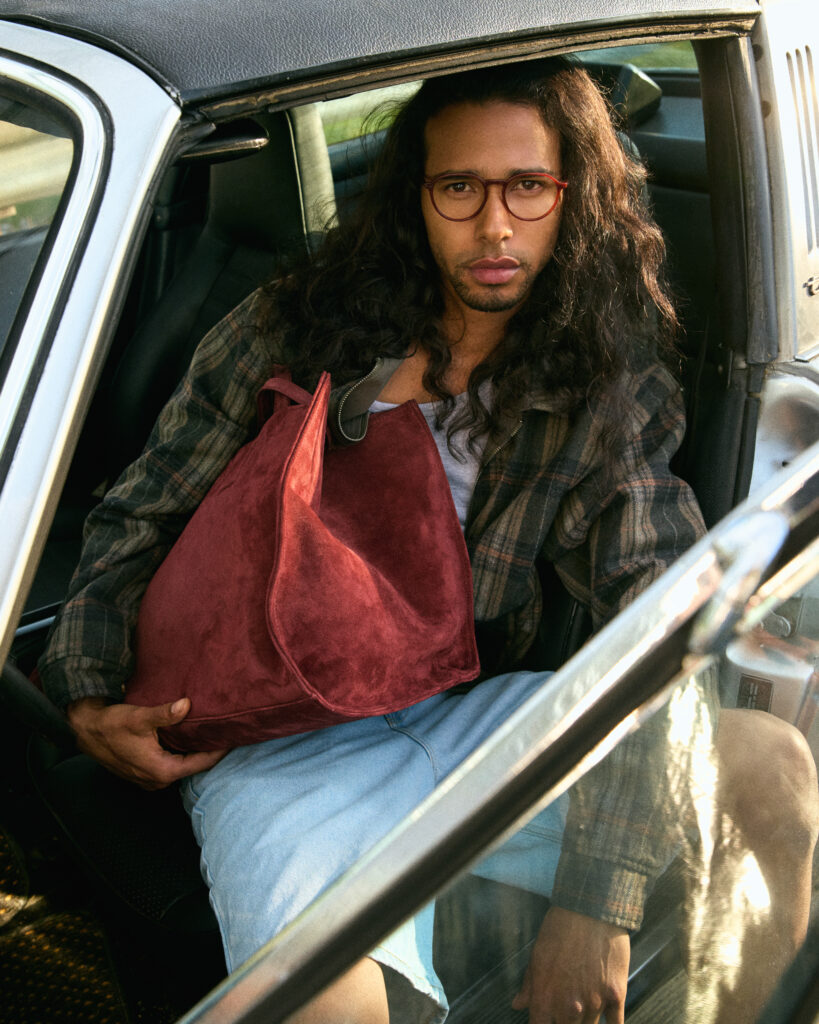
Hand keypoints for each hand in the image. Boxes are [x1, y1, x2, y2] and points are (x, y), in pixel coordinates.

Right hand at [67, 696, 226, 789]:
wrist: (86, 731)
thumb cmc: (112, 725)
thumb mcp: (139, 718)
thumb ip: (165, 714)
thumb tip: (187, 705)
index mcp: (162, 771)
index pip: (201, 763)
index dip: (219, 750)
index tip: (234, 737)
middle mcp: (157, 781)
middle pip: (194, 766)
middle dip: (210, 751)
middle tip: (227, 733)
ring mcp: (150, 780)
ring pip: (182, 766)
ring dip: (195, 752)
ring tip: (212, 734)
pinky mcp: (144, 773)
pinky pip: (171, 765)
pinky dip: (182, 754)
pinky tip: (189, 739)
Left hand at [512, 906, 628, 1022]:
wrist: (590, 910)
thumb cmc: (560, 928)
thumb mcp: (537, 954)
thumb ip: (529, 984)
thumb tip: (518, 1004)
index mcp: (545, 997)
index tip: (546, 1020)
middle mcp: (569, 1006)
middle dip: (564, 1022)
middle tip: (566, 1011)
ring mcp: (594, 1002)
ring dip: (585, 1021)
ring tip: (583, 1008)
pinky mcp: (616, 995)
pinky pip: (616, 1023)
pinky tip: (608, 1023)